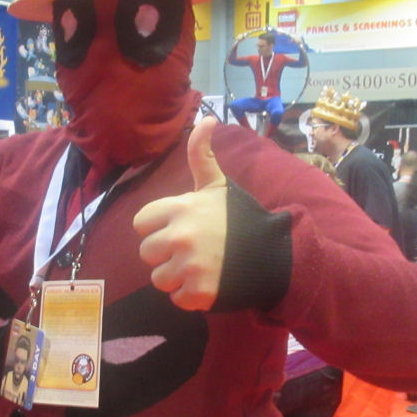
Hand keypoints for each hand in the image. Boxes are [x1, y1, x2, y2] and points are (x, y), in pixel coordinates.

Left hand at [133, 117, 226, 309]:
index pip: (140, 223)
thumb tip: (206, 117)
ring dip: (176, 277)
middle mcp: (180, 236)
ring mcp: (189, 267)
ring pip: (159, 278)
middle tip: (193, 250)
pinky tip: (209, 282)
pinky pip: (176, 298)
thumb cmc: (241, 219)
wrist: (276, 255)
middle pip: (147, 252)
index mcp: (180, 208)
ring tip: (201, 266)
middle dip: (166, 254)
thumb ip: (202, 155)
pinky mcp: (199, 293)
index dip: (158, 227)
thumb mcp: (218, 185)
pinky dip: (190, 296)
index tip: (180, 228)